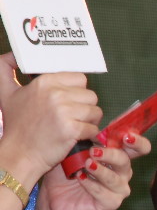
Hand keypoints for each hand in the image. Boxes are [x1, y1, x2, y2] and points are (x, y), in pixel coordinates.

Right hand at [0, 53, 101, 183]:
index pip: (80, 78)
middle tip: (70, 116)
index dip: (77, 91)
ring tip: (73, 126)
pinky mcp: (72, 128)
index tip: (68, 101)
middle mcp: (55, 94)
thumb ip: (6, 69)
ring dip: (88, 121)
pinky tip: (74, 137)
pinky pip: (94, 128)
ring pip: (95, 111)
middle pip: (90, 95)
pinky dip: (88, 135)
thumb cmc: (17, 125)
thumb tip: (12, 54)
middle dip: (84, 107)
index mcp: (44, 82)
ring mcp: (64, 111)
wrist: (19, 155)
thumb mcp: (6, 93)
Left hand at [40, 133, 150, 209]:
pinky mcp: (111, 203)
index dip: (137, 141)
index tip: (126, 136)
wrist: (53, 197)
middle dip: (111, 154)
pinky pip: (105, 194)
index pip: (139, 147)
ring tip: (86, 165)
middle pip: (126, 160)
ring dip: (100, 171)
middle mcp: (123, 172)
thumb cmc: (67, 171)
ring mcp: (118, 189)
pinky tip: (80, 179)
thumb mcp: (75, 152)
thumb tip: (91, 127)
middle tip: (93, 151)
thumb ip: (87, 140)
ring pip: (115, 178)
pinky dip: (92, 186)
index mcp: (119, 156)